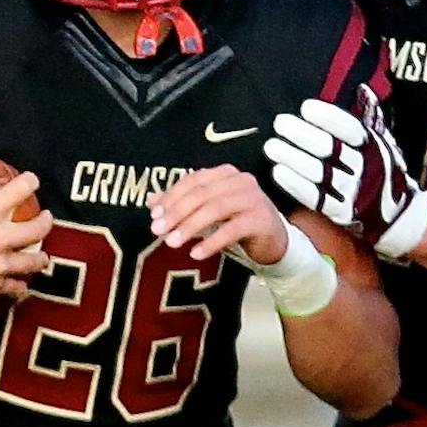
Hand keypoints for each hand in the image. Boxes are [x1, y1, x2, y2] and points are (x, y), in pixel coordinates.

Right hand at [0, 148, 53, 306]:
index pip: (20, 190)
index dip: (30, 182)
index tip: (32, 181)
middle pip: (37, 229)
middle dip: (46, 221)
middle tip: (45, 217)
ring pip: (33, 261)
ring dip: (40, 256)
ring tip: (41, 254)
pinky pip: (17, 287)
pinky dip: (21, 286)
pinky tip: (21, 282)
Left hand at [148, 165, 288, 264]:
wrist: (274, 241)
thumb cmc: (237, 223)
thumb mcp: (208, 212)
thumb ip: (182, 204)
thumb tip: (152, 202)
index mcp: (225, 173)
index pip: (193, 180)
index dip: (171, 197)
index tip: (154, 215)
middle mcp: (241, 181)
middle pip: (202, 193)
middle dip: (177, 212)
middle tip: (158, 231)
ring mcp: (253, 198)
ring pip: (215, 208)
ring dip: (190, 226)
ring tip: (172, 242)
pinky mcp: (261, 219)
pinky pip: (232, 229)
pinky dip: (211, 241)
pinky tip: (196, 253)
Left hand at [265, 85, 426, 260]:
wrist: (398, 214)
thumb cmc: (382, 169)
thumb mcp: (384, 142)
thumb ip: (371, 118)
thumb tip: (364, 89)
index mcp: (374, 147)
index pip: (350, 129)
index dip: (328, 118)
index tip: (306, 108)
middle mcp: (365, 168)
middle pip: (329, 149)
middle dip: (302, 134)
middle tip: (280, 123)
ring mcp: (353, 192)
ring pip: (318, 173)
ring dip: (292, 158)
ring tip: (271, 146)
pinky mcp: (342, 212)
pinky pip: (316, 198)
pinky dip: (296, 185)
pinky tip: (278, 172)